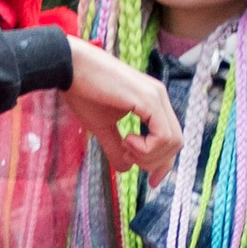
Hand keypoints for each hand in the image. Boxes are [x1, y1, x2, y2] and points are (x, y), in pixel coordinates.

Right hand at [64, 38, 179, 181]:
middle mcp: (160, 97)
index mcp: (152, 102)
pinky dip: (147, 148)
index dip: (164, 164)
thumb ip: (116, 147)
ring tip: (124, 144)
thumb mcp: (102, 127)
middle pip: (176, 143)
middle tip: (127, 154)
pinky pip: (163, 136)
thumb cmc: (82, 92)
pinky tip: (127, 140)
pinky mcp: (149, 99)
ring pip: (173, 142)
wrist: (70, 66)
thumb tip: (127, 168)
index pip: (171, 138)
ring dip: (149, 155)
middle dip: (154, 161)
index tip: (152, 181)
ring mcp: (157, 96)